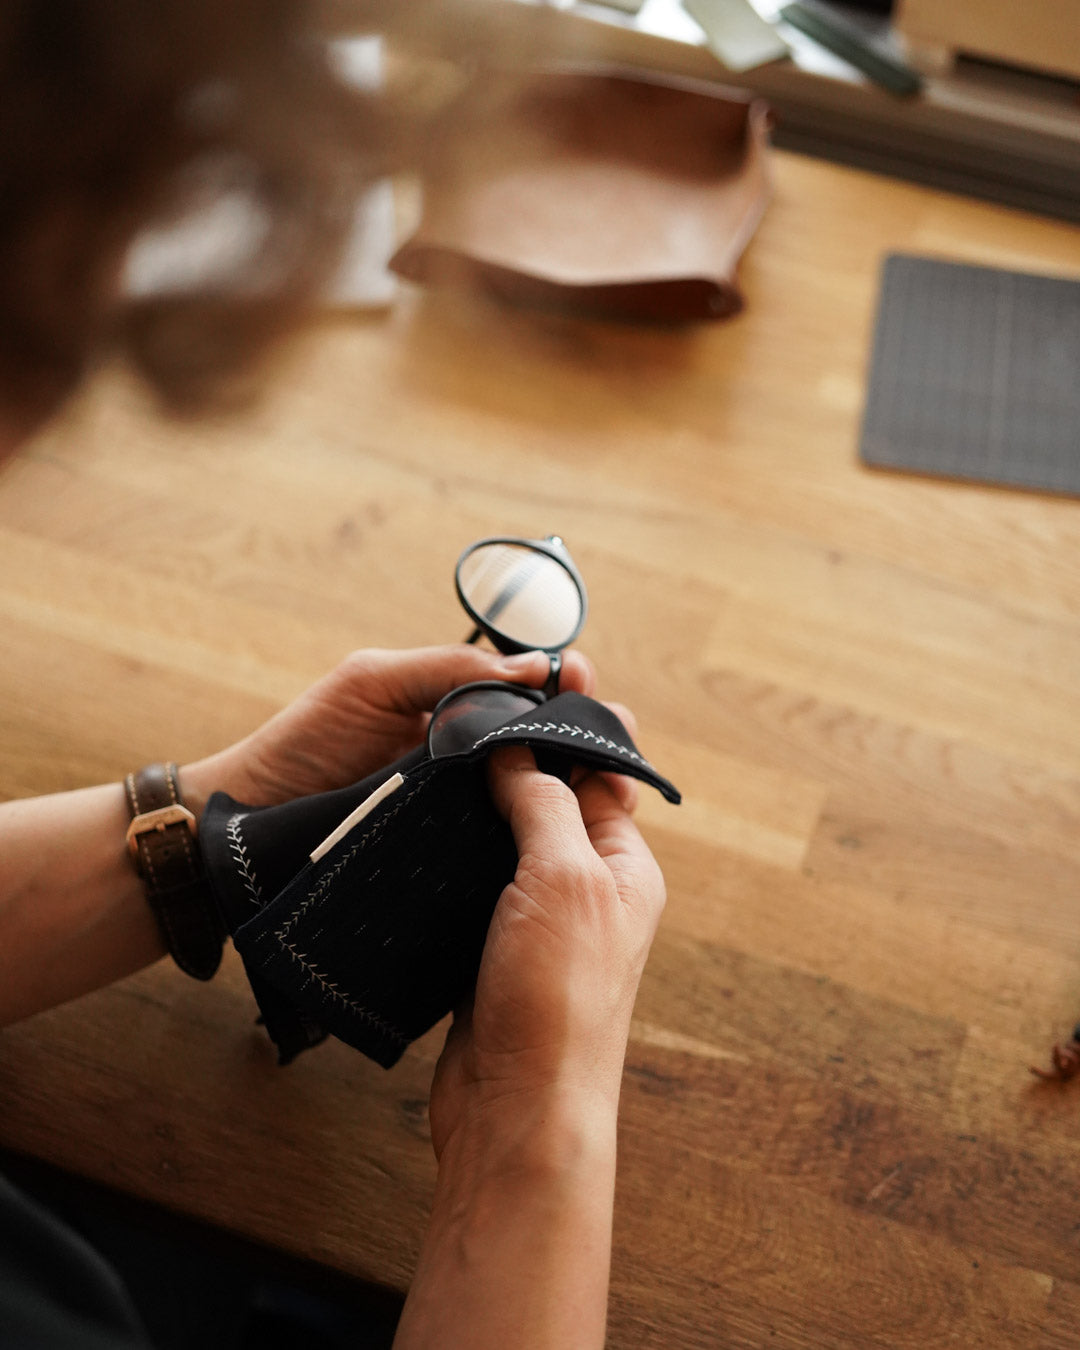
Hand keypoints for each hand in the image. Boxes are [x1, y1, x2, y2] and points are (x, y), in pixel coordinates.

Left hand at [181, 644, 595, 812]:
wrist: (254, 821)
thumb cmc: (305, 742)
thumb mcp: (372, 682)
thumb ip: (446, 668)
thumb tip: (532, 666)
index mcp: (452, 706)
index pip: (527, 688)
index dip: (564, 682)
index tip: (587, 680)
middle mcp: (466, 756)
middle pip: (545, 740)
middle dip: (587, 730)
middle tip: (614, 732)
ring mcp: (463, 805)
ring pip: (538, 791)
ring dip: (578, 782)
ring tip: (612, 780)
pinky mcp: (454, 851)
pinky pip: (507, 836)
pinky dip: (543, 830)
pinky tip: (569, 828)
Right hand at [428, 739, 665, 1160]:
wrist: (516, 1108)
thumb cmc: (560, 997)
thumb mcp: (565, 878)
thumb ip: (544, 803)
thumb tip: (515, 748)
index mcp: (623, 865)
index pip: (601, 772)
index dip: (572, 723)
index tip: (539, 676)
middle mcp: (584, 886)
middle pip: (552, 798)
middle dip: (517, 754)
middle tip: (474, 703)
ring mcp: (534, 917)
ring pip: (506, 837)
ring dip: (478, 799)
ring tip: (438, 748)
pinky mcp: (487, 944)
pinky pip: (471, 879)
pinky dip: (451, 849)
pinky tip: (420, 821)